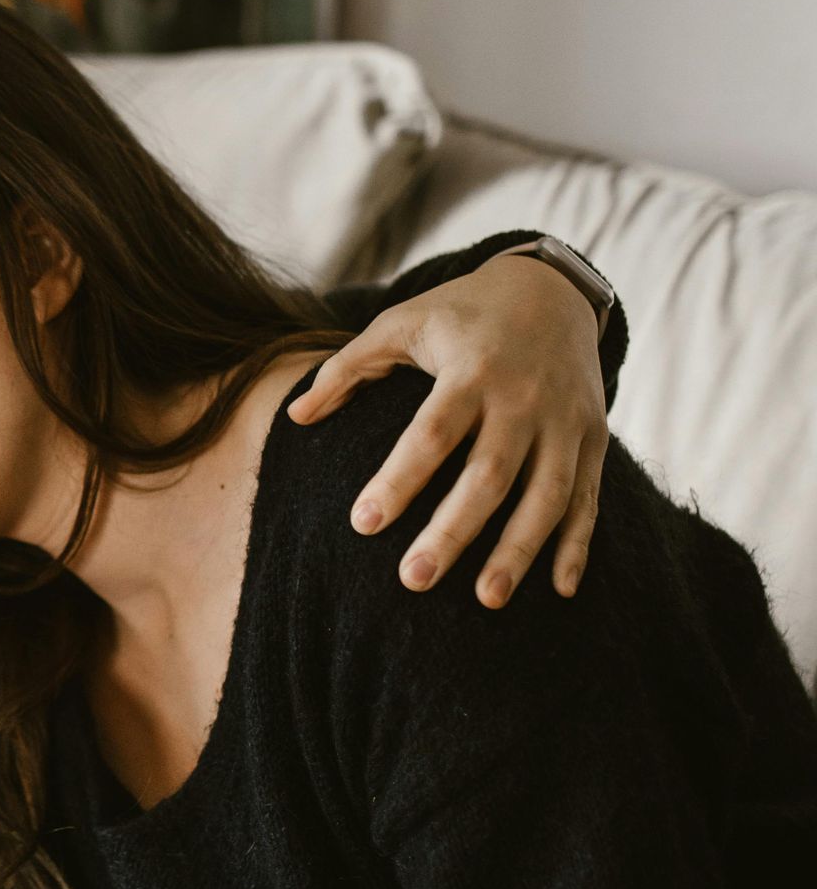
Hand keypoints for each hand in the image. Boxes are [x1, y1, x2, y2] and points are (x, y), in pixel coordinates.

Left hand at [290, 250, 608, 606]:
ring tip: (487, 599)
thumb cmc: (461, 314)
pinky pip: (589, 498)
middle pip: (490, 474)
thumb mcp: (402, 322)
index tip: (362, 524)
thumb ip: (347, 369)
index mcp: (471, 369)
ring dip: (519, 550)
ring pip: (547, 494)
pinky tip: (560, 591)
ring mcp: (565, 421)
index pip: (433, 432)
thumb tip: (295, 417)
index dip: (399, 479)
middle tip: (413, 581)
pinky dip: (579, 545)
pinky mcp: (594, 438)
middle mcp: (523, 398)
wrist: (552, 288)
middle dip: (454, 531)